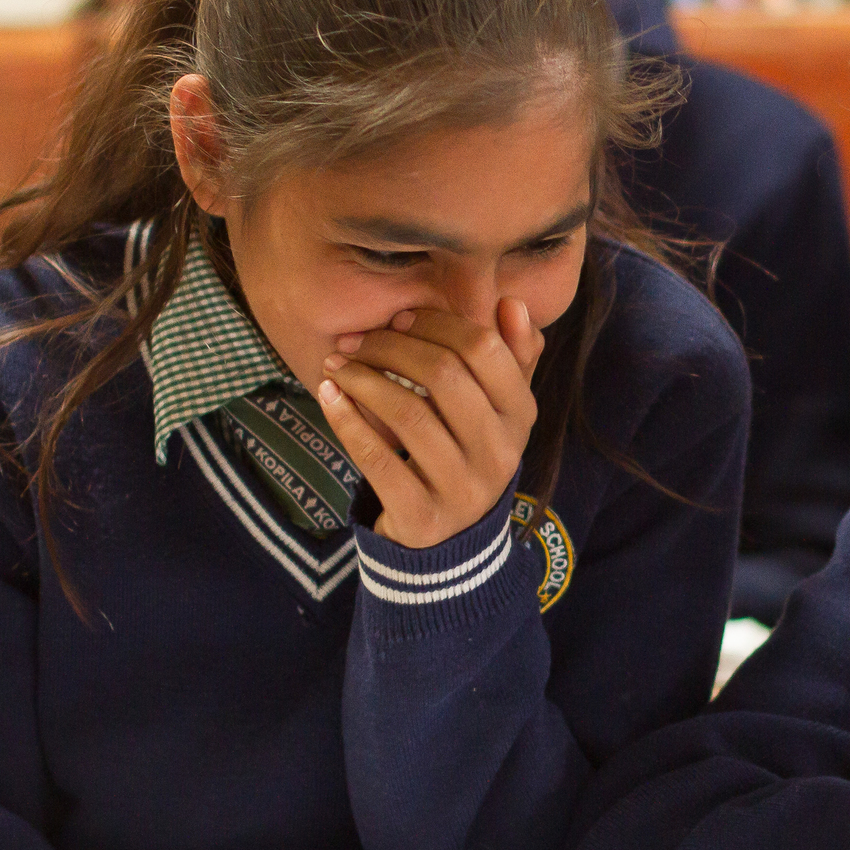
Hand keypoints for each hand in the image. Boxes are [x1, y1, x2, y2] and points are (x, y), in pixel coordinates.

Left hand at [315, 300, 544, 548]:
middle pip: (444, 376)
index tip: (398, 318)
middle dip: (391, 347)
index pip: (484, 349)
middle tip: (355, 340)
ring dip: (363, 380)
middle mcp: (500, 452)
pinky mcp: (422, 516)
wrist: (452, 546)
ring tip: (335, 365)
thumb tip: (512, 303)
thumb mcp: (500, 412)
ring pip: (408, 414)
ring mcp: (462, 488)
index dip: (436, 324)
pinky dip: (347, 421)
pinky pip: (377, 459)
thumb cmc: (468, 456)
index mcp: (521, 417)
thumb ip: (511, 359)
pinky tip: (329, 396)